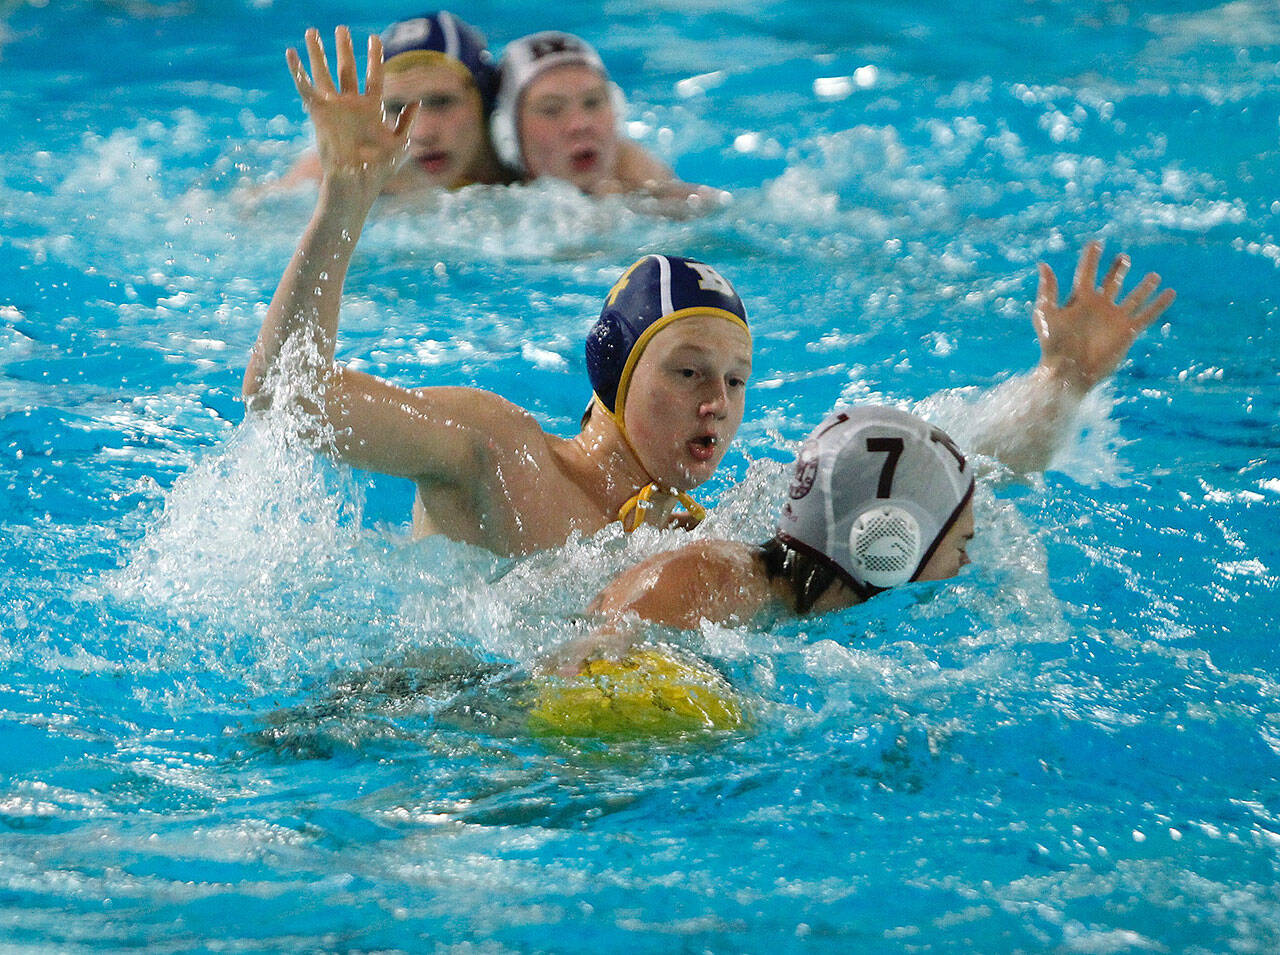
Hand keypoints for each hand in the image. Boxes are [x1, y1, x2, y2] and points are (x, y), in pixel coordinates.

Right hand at [286, 27, 418, 194]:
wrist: (356, 184)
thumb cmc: (379, 170)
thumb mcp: (400, 144)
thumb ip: (407, 122)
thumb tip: (416, 102)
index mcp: (372, 109)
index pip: (374, 75)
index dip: (375, 57)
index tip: (374, 37)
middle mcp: (352, 105)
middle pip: (347, 69)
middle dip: (344, 48)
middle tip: (341, 28)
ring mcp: (335, 108)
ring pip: (324, 73)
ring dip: (317, 53)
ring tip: (311, 31)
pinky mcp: (319, 114)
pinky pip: (305, 88)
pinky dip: (297, 71)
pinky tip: (291, 53)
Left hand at [1033, 240, 1175, 392]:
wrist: (1068, 372)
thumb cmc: (1053, 344)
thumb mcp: (1046, 314)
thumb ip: (1048, 290)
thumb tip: (1043, 264)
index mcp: (1079, 300)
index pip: (1086, 273)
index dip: (1091, 258)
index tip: (1096, 242)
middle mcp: (1099, 306)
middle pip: (1111, 282)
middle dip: (1117, 270)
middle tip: (1124, 257)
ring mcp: (1114, 318)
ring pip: (1133, 297)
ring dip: (1143, 286)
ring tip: (1153, 275)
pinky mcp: (1127, 331)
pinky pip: (1147, 314)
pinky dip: (1160, 304)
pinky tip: (1170, 292)